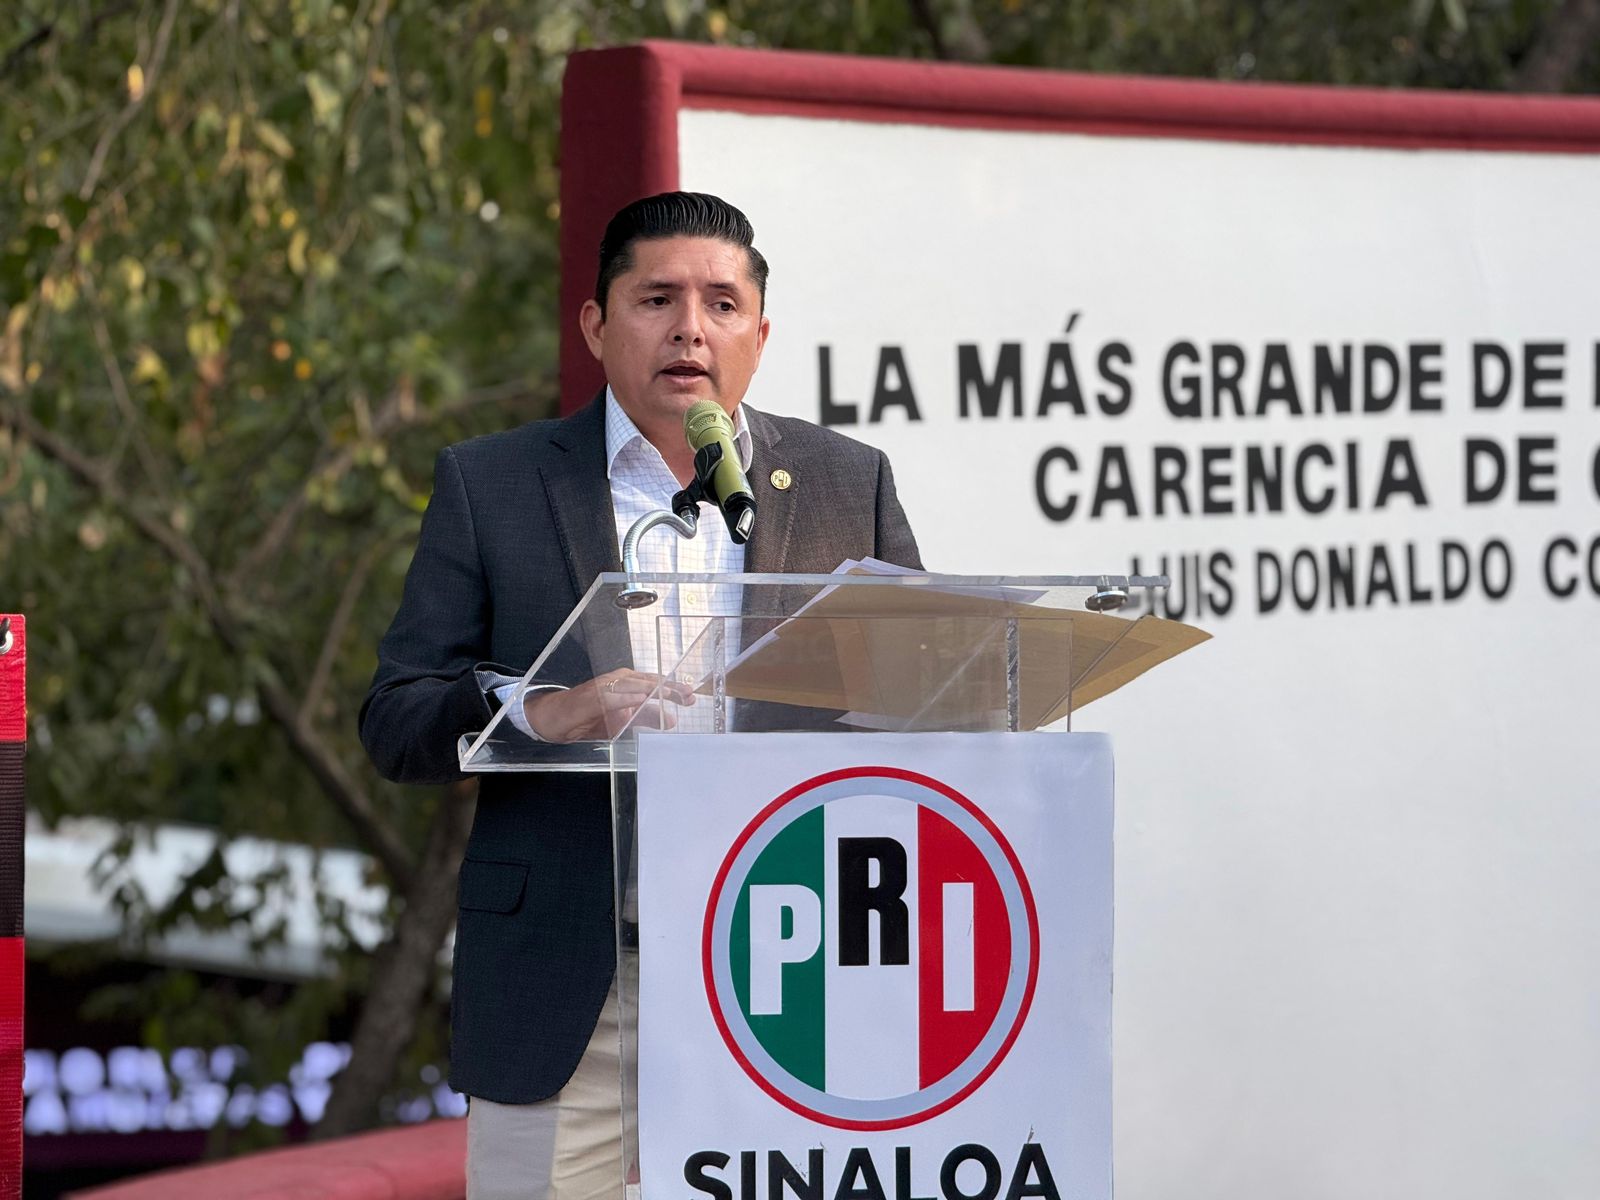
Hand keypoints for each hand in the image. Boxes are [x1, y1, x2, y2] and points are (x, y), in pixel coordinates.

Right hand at [523, 669, 696, 741]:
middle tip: (689, 695)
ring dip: (654, 690)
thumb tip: (671, 720)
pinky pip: (613, 696)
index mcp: (626, 683)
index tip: (691, 696)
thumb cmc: (589, 717)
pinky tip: (642, 699)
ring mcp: (605, 687)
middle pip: (649, 681)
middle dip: (670, 688)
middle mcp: (618, 680)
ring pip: (634, 685)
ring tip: (673, 696)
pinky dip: (628, 697)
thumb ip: (646, 717)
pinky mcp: (592, 697)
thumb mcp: (623, 720)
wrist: (555, 718)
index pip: (655, 683)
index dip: (673, 689)